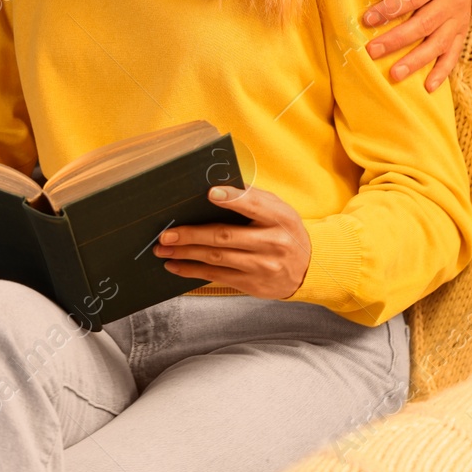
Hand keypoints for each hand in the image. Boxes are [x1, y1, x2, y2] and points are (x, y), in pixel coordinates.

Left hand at [152, 185, 310, 299]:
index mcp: (279, 217)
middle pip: (225, 236)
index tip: (210, 193)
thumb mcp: (279, 210)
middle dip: (192, 234)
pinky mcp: (252, 284)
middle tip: (167, 233)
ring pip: (217, 258)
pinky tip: (175, 265)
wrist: (308, 269)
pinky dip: (192, 270)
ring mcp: (262, 266)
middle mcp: (272, 243)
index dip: (232, 198)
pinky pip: (217, 276)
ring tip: (163, 248)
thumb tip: (216, 187)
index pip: (254, 205)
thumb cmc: (285, 231)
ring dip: (186, 253)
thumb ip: (252, 199)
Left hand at [361, 0, 471, 92]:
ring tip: (394, 75)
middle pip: (424, 23)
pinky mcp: (460, 33)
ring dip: (416, 61)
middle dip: (397, 39)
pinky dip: (443, 72)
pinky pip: (453, 55)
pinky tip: (428, 88)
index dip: (392, 7)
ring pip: (437, 44)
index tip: (367, 18)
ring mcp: (458, 20)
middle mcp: (453, 1)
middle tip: (371, 50)